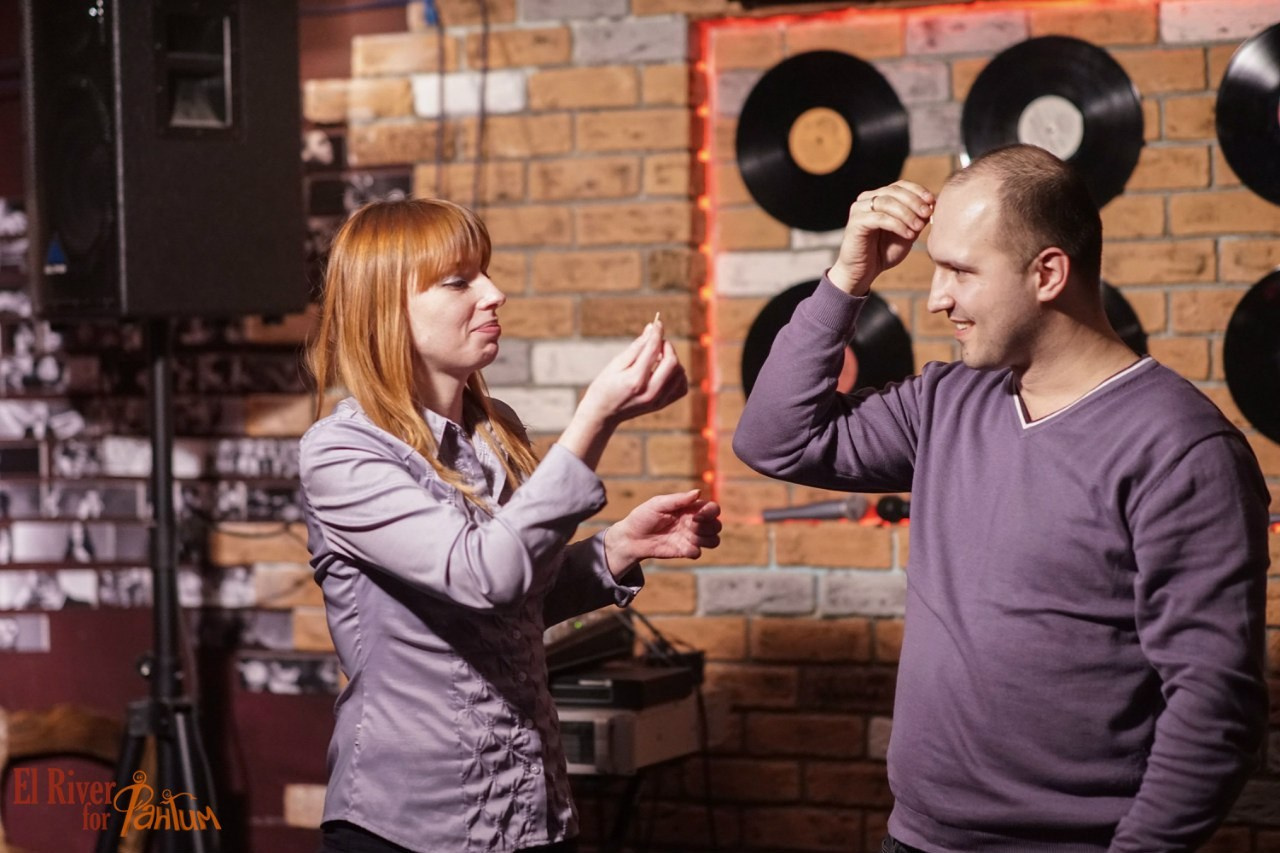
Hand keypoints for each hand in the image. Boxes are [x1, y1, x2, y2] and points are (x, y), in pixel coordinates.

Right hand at [578, 319, 687, 427]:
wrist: (602, 415)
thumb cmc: (604, 386)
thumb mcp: (616, 364)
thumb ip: (636, 347)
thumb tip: (651, 329)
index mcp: (635, 380)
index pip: (653, 350)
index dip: (657, 333)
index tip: (658, 323)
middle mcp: (650, 392)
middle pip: (672, 362)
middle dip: (667, 347)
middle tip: (657, 342)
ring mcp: (658, 401)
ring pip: (680, 374)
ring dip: (672, 360)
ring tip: (658, 358)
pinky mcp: (662, 405)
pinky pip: (681, 387)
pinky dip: (677, 375)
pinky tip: (664, 371)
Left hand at [604, 490, 721, 573]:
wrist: (631, 538)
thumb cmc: (643, 516)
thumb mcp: (658, 504)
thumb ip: (678, 499)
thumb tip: (698, 492)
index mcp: (689, 508)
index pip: (712, 509)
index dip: (711, 512)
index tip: (698, 515)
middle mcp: (693, 522)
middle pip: (717, 525)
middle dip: (709, 526)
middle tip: (691, 525)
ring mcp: (689, 538)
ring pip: (713, 540)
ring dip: (707, 539)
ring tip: (690, 537)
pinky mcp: (684, 551)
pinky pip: (698, 553)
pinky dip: (694, 551)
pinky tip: (682, 548)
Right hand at [829, 180, 934, 295]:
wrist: (863, 272)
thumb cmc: (883, 252)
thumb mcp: (907, 233)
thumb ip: (917, 218)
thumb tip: (932, 205)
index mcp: (879, 198)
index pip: (900, 185)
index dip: (917, 190)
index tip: (932, 201)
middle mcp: (867, 199)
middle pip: (893, 191)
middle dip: (914, 201)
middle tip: (927, 213)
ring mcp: (859, 210)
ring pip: (887, 202)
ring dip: (907, 213)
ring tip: (919, 227)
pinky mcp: (856, 223)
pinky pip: (880, 218)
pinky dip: (897, 225)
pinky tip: (908, 235)